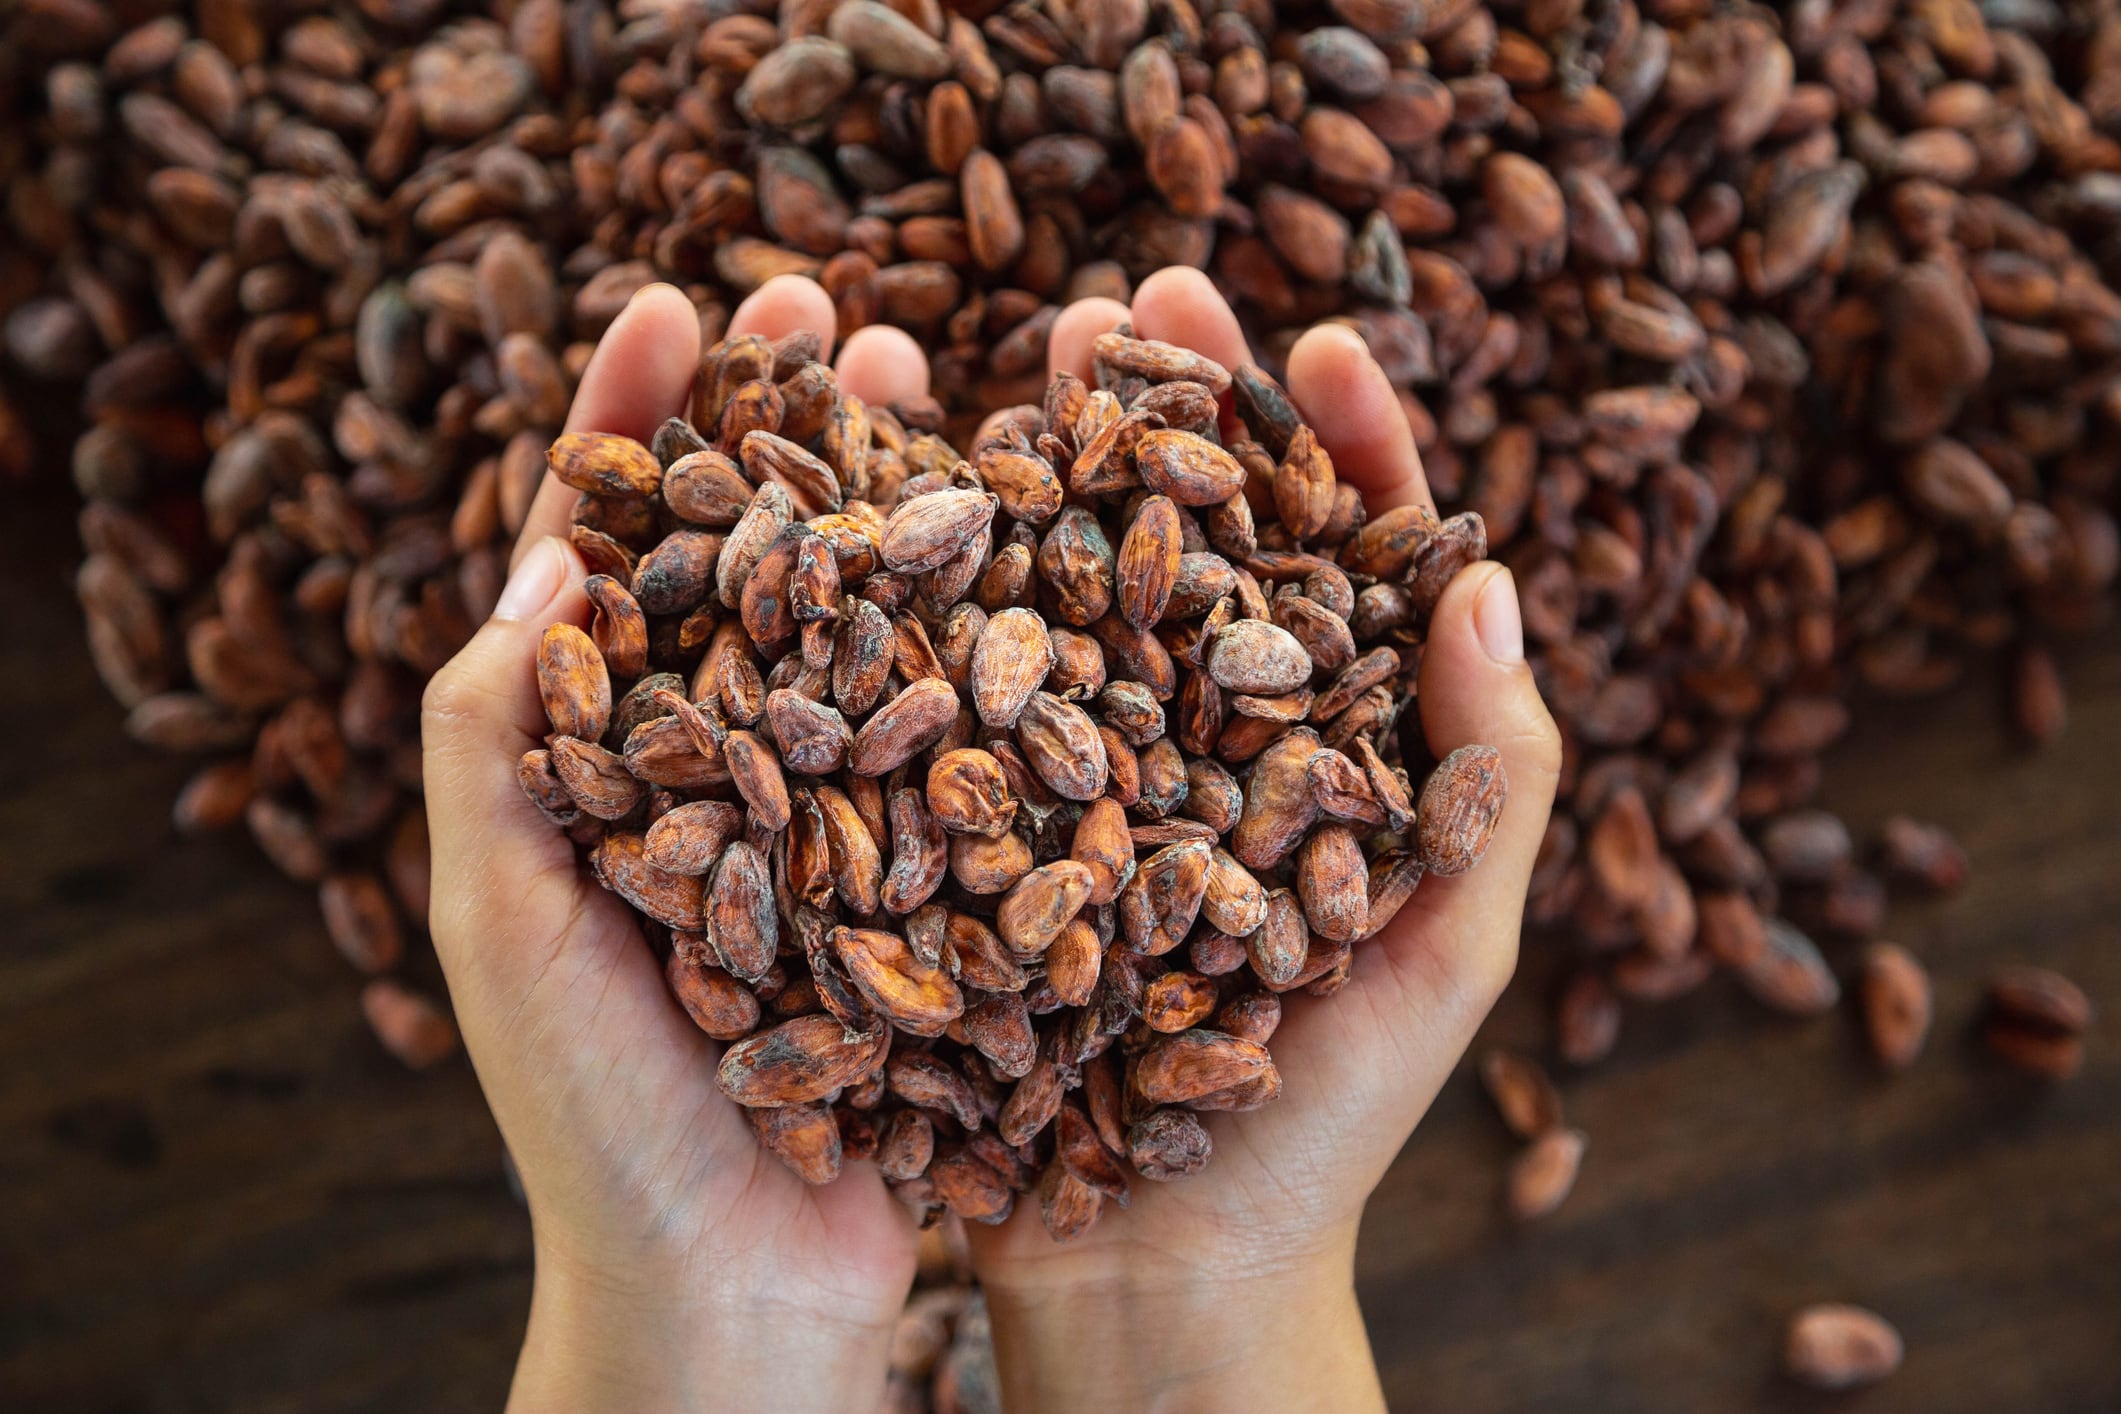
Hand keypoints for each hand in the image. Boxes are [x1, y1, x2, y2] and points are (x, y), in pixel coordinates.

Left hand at [421, 278, 932, 1413]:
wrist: (742, 1295)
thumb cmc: (600, 1125)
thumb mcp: (508, 925)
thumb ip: (499, 739)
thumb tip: (542, 551)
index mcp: (595, 763)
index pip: (603, 555)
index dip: (631, 422)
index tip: (676, 301)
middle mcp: (718, 770)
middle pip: (751, 557)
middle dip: (780, 426)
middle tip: (829, 305)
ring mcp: (830, 818)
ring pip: (867, 622)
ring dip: (898, 499)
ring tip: (944, 388)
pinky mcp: (929, 875)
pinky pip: (962, 732)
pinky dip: (995, 636)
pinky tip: (1045, 555)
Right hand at [965, 269, 1563, 1411]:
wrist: (1153, 1278)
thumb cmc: (1324, 1131)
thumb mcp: (1446, 955)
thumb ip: (1493, 779)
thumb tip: (1493, 579)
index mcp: (1331, 755)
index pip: (1348, 567)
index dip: (1339, 446)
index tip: (1313, 342)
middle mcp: (1205, 747)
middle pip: (1195, 548)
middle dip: (1169, 419)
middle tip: (1132, 297)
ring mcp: (1089, 785)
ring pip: (1070, 599)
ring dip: (1039, 477)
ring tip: (996, 362)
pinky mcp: (986, 840)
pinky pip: (966, 705)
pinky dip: (940, 608)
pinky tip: (897, 517)